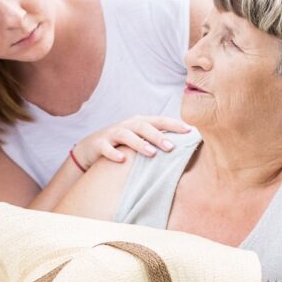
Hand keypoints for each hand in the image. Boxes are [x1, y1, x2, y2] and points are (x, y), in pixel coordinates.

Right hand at [71, 116, 191, 170]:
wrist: (91, 148)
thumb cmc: (123, 145)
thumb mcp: (140, 139)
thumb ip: (157, 140)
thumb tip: (184, 147)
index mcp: (140, 123)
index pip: (159, 121)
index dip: (174, 124)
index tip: (189, 131)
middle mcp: (127, 125)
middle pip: (144, 127)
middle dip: (158, 136)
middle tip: (171, 147)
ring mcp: (112, 134)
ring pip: (126, 135)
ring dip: (139, 143)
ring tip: (151, 153)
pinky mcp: (99, 144)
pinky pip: (106, 148)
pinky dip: (114, 153)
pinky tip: (122, 160)